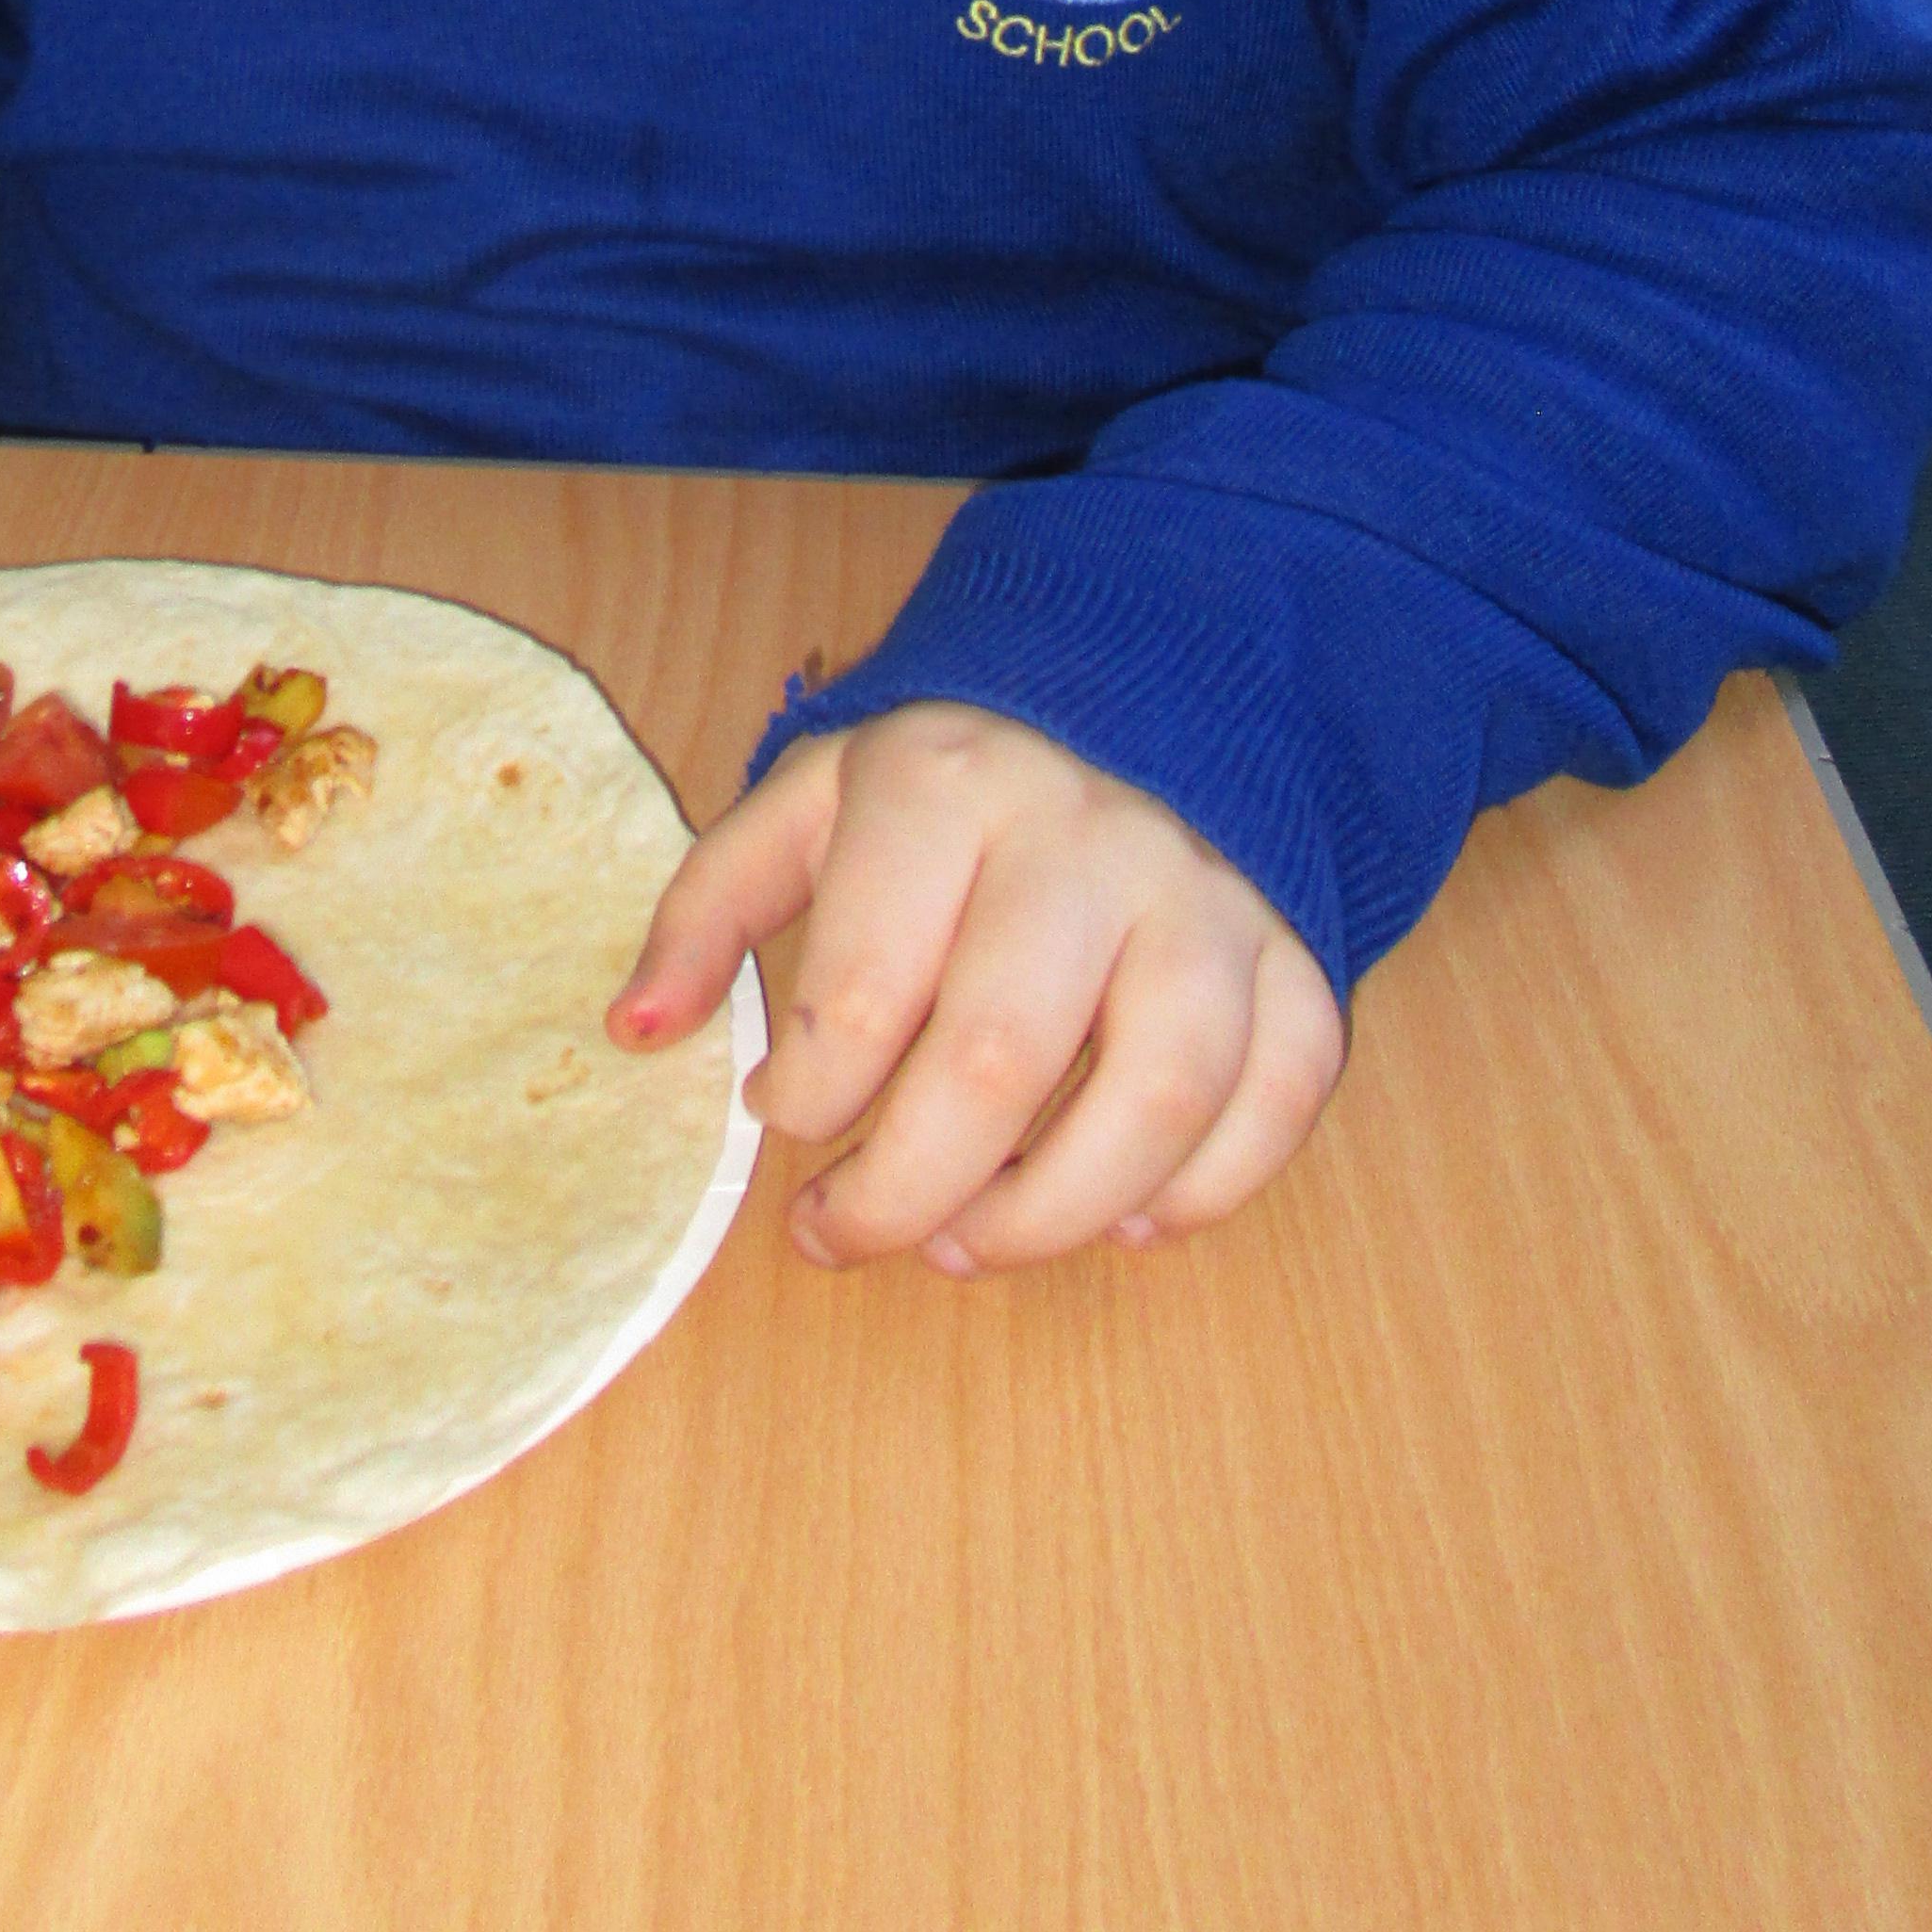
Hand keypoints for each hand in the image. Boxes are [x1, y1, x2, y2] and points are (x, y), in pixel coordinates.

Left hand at [608, 702, 1344, 1270]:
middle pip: (998, 1062)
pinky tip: (1121, 1219)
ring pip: (1155, 1097)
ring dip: (1050, 1215)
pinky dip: (1204, 1191)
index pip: (863, 988)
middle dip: (906, 1193)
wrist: (1149, 688)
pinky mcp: (1297, 952)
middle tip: (850, 1231)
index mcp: (947, 787)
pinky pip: (1277, 1099)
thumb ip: (710, 906)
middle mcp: (1088, 835)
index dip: (807, 1096)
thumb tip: (634, 1031)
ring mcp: (1209, 896)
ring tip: (968, 1243)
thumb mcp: (813, 803)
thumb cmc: (954, 782)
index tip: (781, 1117)